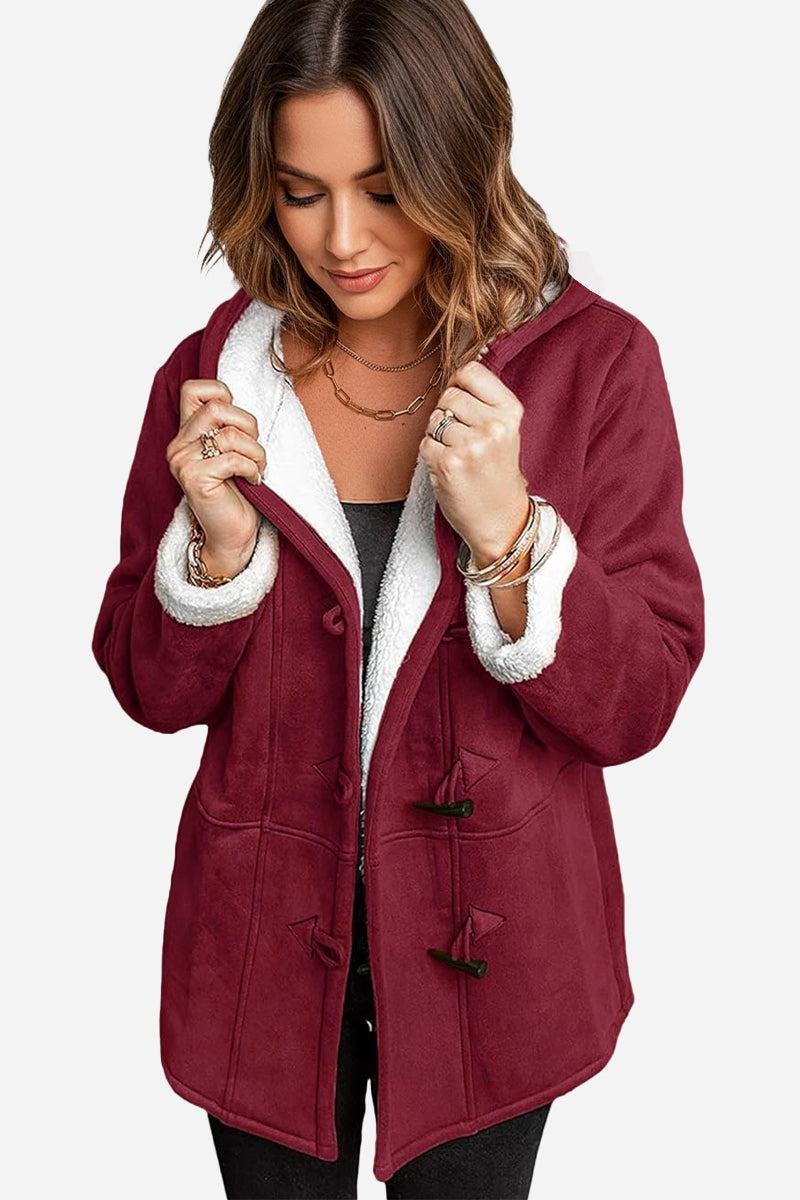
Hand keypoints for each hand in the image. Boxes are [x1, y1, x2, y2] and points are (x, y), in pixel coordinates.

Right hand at [166, 379, 266, 576]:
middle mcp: (178, 446)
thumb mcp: (231, 451)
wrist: (231, 535)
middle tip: (254, 451)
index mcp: (185, 434)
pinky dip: (252, 469)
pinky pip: (233, 459)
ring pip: (229, 435)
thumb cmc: (237, 492)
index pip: (193, 389)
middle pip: (217, 408)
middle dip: (248, 425)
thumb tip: (236, 398)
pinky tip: (254, 481)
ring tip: (257, 468)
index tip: (238, 424)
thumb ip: (227, 425)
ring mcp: (183, 463)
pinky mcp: (194, 480)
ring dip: (255, 451)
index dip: (222, 394)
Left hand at [419, 359, 530, 561]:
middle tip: (462, 440)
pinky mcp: (449, 464)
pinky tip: (449, 470)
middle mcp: (494, 426)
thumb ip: (483, 401)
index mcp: (510, 412)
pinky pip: (425, 444)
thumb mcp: (504, 431)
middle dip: (447, 415)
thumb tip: (453, 375)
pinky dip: (431, 457)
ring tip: (458, 456)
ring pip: (434, 420)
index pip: (471, 371)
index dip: (458, 385)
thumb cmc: (497, 474)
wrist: (501, 520)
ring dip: (438, 438)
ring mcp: (471, 446)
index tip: (462, 403)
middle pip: (449, 396)